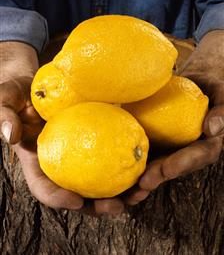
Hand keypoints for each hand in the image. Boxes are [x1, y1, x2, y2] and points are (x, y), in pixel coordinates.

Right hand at [0, 42, 123, 215]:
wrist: (37, 88)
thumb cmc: (17, 97)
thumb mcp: (5, 102)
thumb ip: (5, 116)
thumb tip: (11, 135)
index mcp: (38, 163)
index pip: (44, 188)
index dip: (57, 198)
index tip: (75, 199)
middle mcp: (60, 166)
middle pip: (77, 196)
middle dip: (97, 206)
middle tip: (116, 206)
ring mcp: (78, 157)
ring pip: (98, 183)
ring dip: (119, 193)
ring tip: (140, 191)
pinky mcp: (94, 144)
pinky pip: (109, 159)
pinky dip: (124, 166)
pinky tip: (142, 164)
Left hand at [123, 30, 223, 205]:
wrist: (198, 82)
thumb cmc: (214, 87)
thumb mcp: (222, 95)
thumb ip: (221, 111)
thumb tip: (213, 128)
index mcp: (207, 143)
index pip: (196, 156)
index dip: (181, 164)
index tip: (166, 171)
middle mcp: (188, 149)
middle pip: (173, 166)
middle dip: (156, 178)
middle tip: (139, 187)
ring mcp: (171, 145)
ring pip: (157, 163)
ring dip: (141, 178)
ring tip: (124, 190)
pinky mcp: (157, 138)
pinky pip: (144, 148)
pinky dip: (130, 158)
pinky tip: (113, 165)